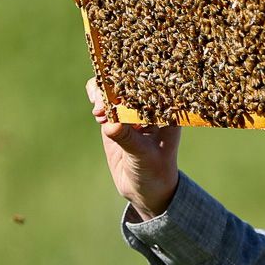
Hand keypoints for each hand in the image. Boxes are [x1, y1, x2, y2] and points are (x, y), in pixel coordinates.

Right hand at [88, 77, 180, 219]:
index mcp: (167, 109)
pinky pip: (104, 97)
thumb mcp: (142, 156)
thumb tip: (111, 123)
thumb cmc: (154, 172)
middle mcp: (151, 103)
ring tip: (100, 112)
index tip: (123, 79)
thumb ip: (127, 139)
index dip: (137, 75)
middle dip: (115, 82)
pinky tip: (98, 113)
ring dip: (103, 92)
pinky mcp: (116, 114)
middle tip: (104, 101)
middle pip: (131, 79)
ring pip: (115, 85)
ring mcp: (133, 107)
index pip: (153, 83)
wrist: (145, 189)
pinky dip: (97, 98)